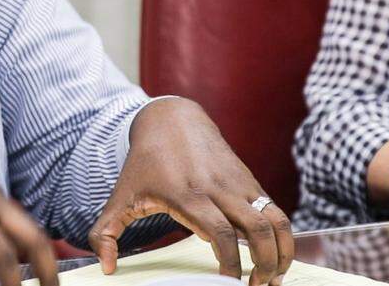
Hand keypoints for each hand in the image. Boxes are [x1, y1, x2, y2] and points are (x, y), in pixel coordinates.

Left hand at [87, 97, 293, 285]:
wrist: (171, 120)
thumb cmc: (144, 163)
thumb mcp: (120, 196)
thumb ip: (105, 233)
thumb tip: (106, 267)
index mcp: (188, 196)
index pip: (221, 234)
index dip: (230, 263)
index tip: (228, 284)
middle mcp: (219, 190)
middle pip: (258, 230)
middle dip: (265, 265)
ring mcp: (239, 185)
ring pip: (277, 221)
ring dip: (282, 253)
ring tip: (273, 278)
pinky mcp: (251, 182)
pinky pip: (277, 212)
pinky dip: (283, 237)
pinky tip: (274, 258)